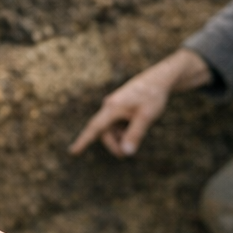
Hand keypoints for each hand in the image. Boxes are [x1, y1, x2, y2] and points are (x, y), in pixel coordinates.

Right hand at [69, 49, 210, 156]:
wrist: (159, 78)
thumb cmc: (152, 96)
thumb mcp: (146, 117)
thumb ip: (135, 135)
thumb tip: (126, 153)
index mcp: (112, 108)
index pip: (94, 128)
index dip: (83, 141)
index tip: (73, 152)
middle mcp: (109, 106)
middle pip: (104, 131)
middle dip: (114, 144)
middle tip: (126, 154)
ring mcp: (114, 106)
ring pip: (111, 128)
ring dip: (120, 137)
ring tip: (135, 137)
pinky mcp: (120, 106)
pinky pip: (117, 123)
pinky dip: (124, 130)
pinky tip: (137, 126)